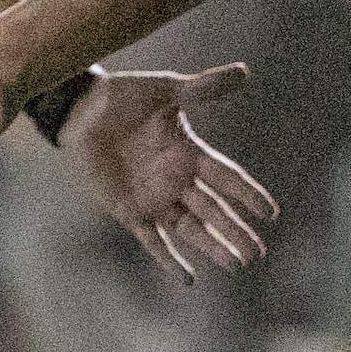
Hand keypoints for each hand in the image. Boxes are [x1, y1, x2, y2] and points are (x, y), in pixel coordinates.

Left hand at [63, 66, 278, 282]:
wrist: (80, 111)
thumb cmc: (123, 96)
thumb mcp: (167, 90)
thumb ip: (204, 87)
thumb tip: (245, 72)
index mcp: (190, 152)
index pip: (227, 178)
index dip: (248, 195)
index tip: (271, 214)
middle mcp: (177, 179)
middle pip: (215, 210)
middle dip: (236, 232)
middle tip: (258, 254)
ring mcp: (154, 197)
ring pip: (192, 229)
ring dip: (213, 247)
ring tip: (237, 265)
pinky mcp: (130, 210)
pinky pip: (153, 241)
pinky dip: (170, 260)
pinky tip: (188, 279)